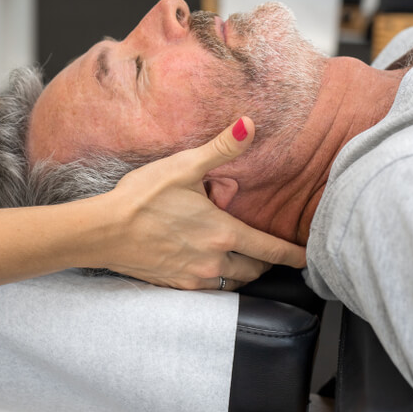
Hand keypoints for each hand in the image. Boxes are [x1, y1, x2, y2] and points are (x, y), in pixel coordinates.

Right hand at [99, 117, 305, 290]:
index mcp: (223, 233)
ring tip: (243, 259)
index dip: (293, 255)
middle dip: (266, 262)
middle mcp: (214, 260)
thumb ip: (221, 148)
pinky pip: (209, 288)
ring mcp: (194, 277)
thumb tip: (250, 124)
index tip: (308, 259)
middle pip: (255, 270)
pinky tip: (209, 265)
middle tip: (270, 253)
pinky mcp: (175, 285)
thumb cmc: (142, 197)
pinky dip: (217, 278)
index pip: (271, 250)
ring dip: (243, 272)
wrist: (103, 231)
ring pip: (233, 281)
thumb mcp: (184, 166)